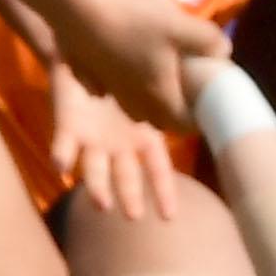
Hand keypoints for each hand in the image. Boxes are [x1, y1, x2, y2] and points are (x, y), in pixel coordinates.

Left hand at [50, 62, 179, 219]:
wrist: (84, 57)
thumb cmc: (125, 74)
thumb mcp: (153, 86)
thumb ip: (173, 97)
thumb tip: (215, 83)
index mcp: (144, 138)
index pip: (158, 169)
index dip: (163, 192)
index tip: (169, 217)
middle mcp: (118, 146)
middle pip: (126, 175)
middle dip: (129, 196)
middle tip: (133, 217)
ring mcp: (93, 141)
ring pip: (95, 168)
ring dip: (97, 186)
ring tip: (102, 204)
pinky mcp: (67, 127)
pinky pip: (64, 144)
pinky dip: (62, 156)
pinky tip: (61, 168)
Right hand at [54, 0, 225, 134]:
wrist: (81, 13)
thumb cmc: (135, 23)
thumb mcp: (181, 26)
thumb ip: (208, 41)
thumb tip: (224, 52)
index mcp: (159, 99)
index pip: (185, 125)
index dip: (198, 118)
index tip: (207, 105)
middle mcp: (135, 105)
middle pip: (161, 119)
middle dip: (176, 110)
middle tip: (188, 89)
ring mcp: (113, 95)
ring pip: (139, 107)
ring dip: (152, 98)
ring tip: (163, 76)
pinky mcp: (96, 82)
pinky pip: (121, 93)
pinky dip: (131, 85)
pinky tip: (133, 64)